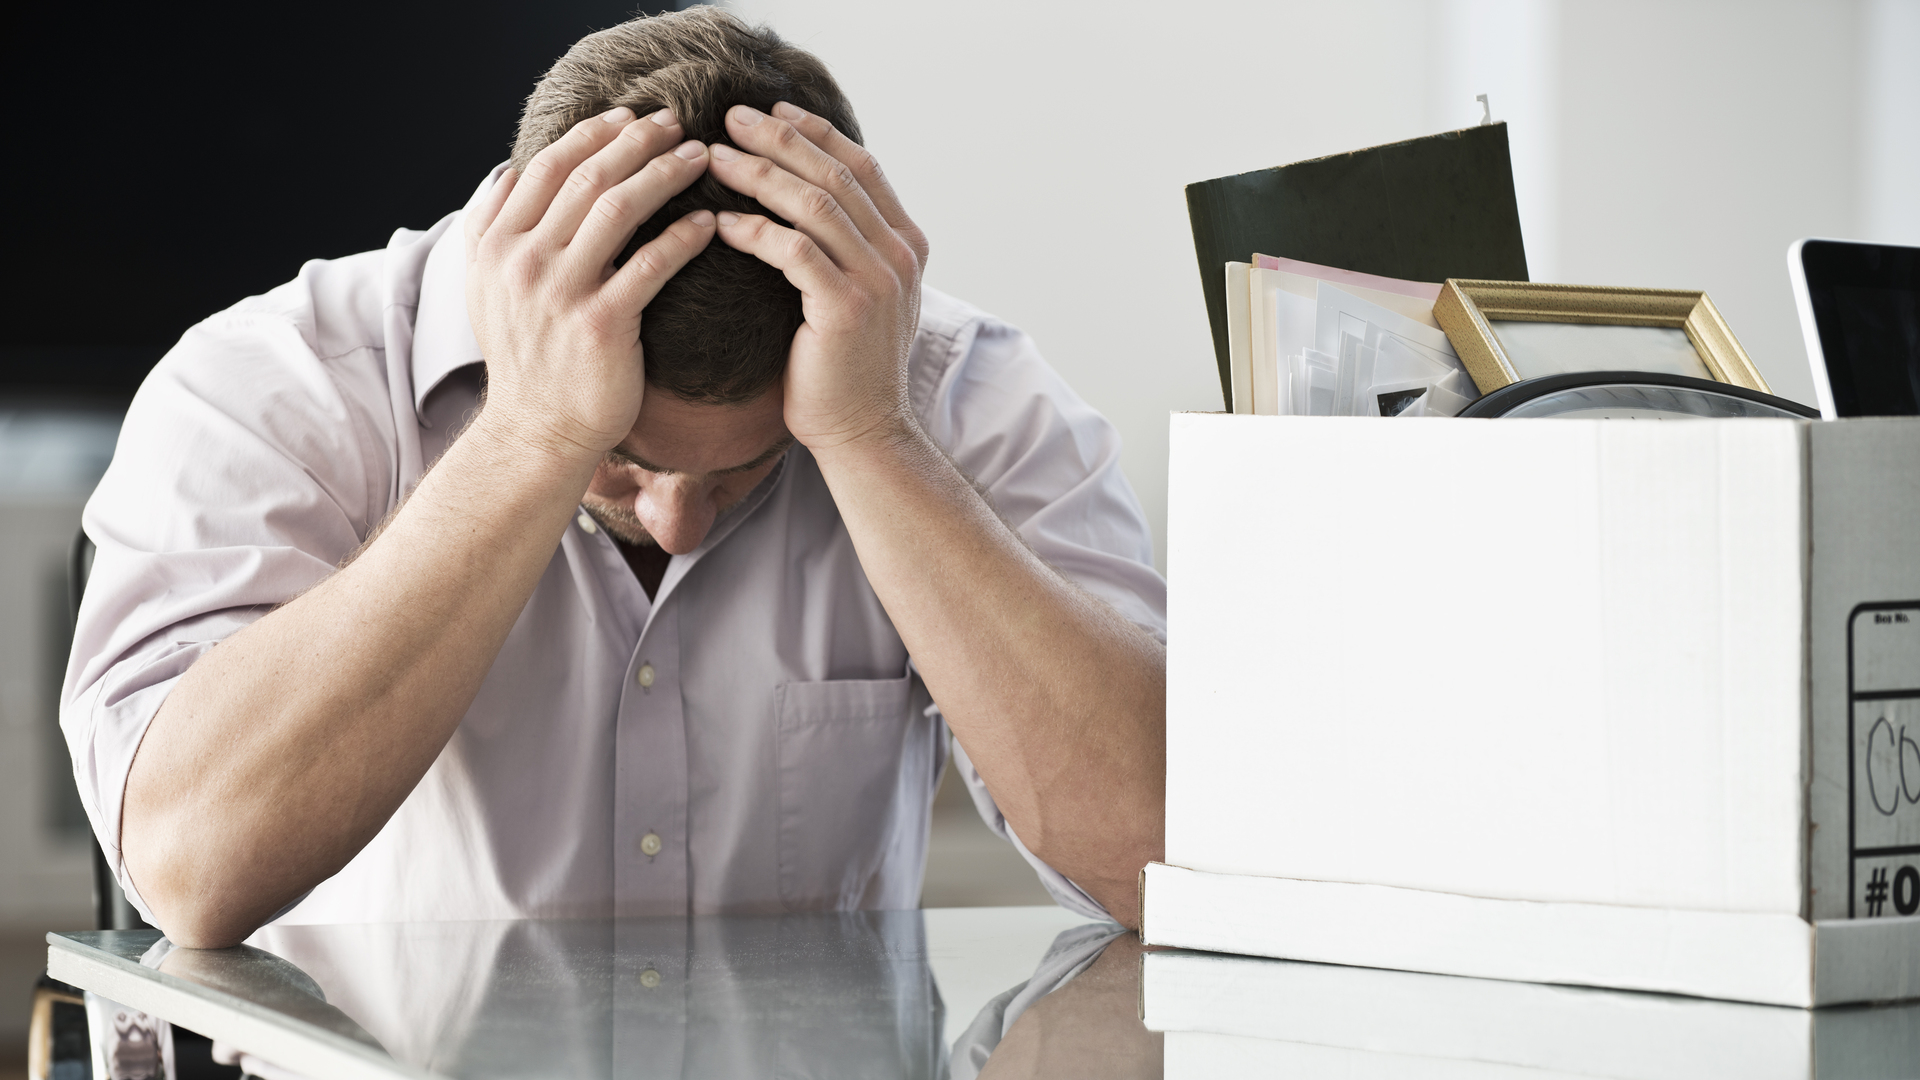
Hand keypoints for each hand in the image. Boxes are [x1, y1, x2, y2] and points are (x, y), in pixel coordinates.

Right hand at [464, 107, 716, 458]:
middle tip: (678, 122)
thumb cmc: (527, 360)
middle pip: (587, 176)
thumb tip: (509, 171)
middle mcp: (522, 260)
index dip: (593, 134)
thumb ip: (493, 229)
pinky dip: (684, 236)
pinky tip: (712, 221)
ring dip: (665, 173)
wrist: (537, 433)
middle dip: (637, 140)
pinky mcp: (601, 325)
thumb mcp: (487, 289)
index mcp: (495, 243)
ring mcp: (560, 292)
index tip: (630, 117)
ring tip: (701, 157)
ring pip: (619, 208)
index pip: (547, 166)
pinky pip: (651, 264)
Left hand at [706, 102, 930, 451]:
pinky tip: (720, 221)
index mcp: (906, 243)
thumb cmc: (844, 366)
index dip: (816, 132)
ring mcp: (878, 281)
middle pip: (836, 174)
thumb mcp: (857, 294)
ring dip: (760, 174)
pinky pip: (794, 252)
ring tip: (715, 156)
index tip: (771, 111)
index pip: (861, 166)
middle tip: (730, 117)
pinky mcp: (846, 309)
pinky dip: (755, 230)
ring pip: (815, 205)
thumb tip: (804, 197)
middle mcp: (900, 255)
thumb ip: (846, 246)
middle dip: (780, 139)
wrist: (862, 432)